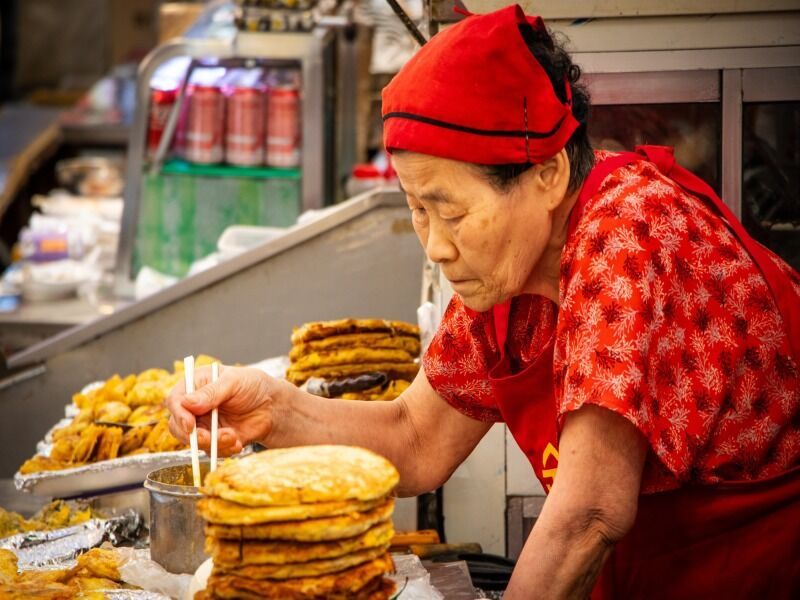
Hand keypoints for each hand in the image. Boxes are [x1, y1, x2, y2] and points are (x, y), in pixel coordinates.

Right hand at [165, 365, 279, 455]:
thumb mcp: (234, 382)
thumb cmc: (253, 386)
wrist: (273, 406)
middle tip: (208, 438)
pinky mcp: (215, 440)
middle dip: (193, 435)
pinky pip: (210, 451)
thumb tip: (187, 403)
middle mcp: (195, 406)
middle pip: (178, 425)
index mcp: (195, 385)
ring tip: (232, 436)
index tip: (190, 424)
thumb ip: (211, 392)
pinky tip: (237, 442)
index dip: (179, 414)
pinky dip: (223, 450)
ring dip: (212, 443)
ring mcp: (204, 424)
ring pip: (194, 442)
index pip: (176, 400)